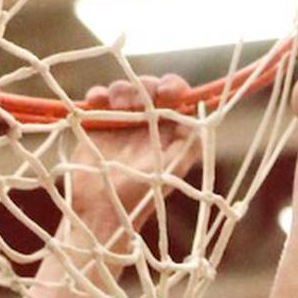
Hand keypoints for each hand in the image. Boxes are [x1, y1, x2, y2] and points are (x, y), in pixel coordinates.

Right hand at [62, 72, 199, 246]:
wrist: (102, 211)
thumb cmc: (141, 196)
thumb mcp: (173, 169)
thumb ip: (189, 142)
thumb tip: (201, 115)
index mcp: (166, 129)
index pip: (174, 96)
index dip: (172, 86)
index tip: (165, 93)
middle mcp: (145, 123)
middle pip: (148, 87)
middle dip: (144, 87)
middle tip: (136, 103)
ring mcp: (120, 121)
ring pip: (123, 88)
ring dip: (121, 90)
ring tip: (117, 106)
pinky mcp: (96, 124)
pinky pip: (97, 99)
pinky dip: (97, 95)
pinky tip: (97, 102)